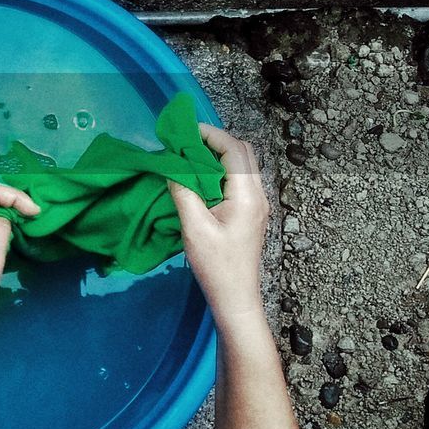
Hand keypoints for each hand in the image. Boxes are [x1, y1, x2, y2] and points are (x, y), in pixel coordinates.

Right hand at [168, 124, 269, 323]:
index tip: (184, 131)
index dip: (211, 135)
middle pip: (243, 153)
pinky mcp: (249, 213)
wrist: (235, 296)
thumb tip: (172, 167)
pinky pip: (238, 180)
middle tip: (186, 140)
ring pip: (242, 166)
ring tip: (189, 155)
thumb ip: (183, 192)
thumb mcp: (194, 228)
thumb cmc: (216, 265)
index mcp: (247, 196)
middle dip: (215, 141)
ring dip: (218, 155)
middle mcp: (257, 195)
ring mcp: (256, 204)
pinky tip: (199, 177)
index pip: (234, 151)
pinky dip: (220, 170)